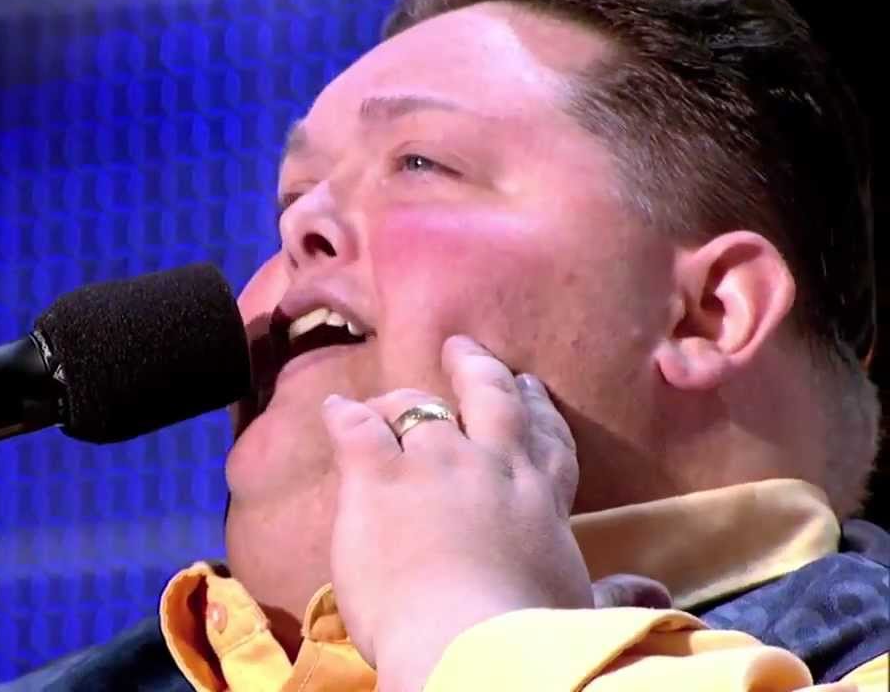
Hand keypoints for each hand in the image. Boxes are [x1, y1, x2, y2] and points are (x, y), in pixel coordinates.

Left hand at [321, 335, 591, 690]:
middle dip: (477, 371)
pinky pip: (357, 427)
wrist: (470, 644)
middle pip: (488, 400)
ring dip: (405, 399)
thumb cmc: (531, 635)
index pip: (544, 441)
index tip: (528, 388)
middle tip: (464, 350)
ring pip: (420, 406)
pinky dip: (344, 415)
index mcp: (541, 499)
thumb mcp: (581, 609)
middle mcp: (491, 468)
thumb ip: (614, 593)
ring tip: (393, 394)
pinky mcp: (379, 477)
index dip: (536, 410)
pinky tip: (335, 408)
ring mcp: (434, 465)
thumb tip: (658, 596)